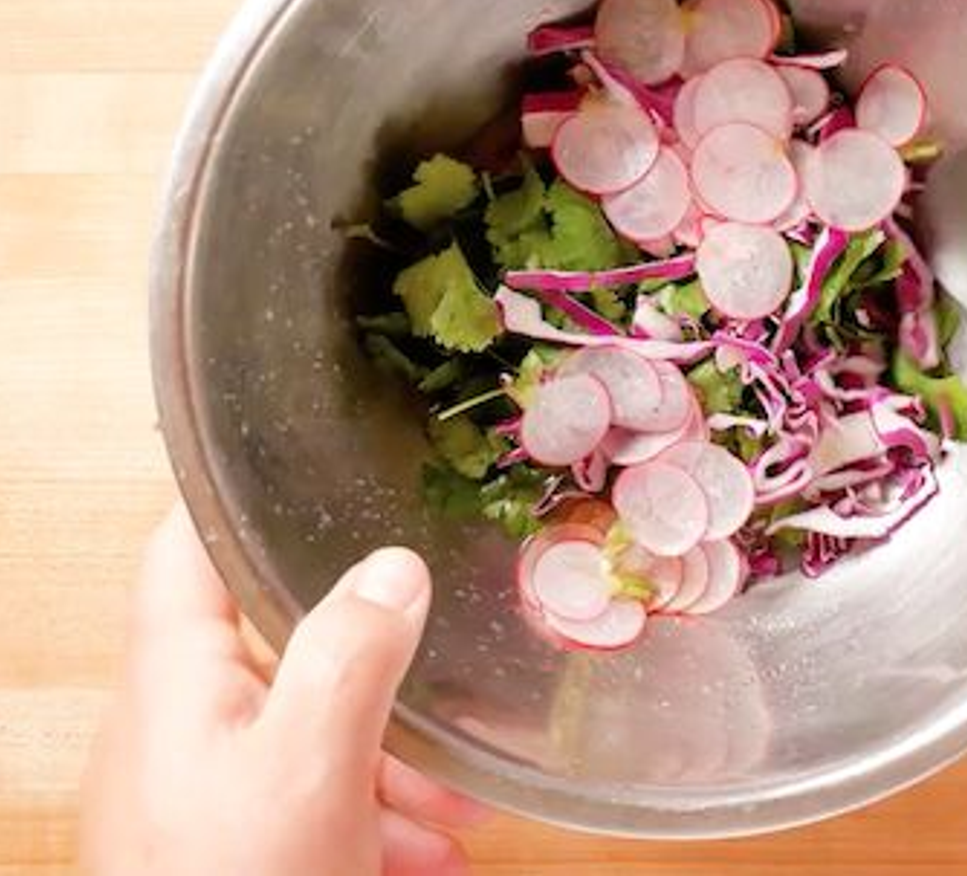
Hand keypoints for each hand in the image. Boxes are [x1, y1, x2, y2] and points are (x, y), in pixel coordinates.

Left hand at [80, 506, 482, 874]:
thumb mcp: (311, 769)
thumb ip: (350, 657)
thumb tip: (393, 569)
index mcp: (176, 682)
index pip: (187, 549)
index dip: (238, 499)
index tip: (307, 463)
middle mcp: (176, 728)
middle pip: (276, 648)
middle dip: (374, 664)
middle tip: (445, 682)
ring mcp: (196, 791)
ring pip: (304, 732)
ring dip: (389, 756)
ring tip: (455, 801)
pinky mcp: (220, 846)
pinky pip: (301, 799)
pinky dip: (367, 810)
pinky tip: (425, 848)